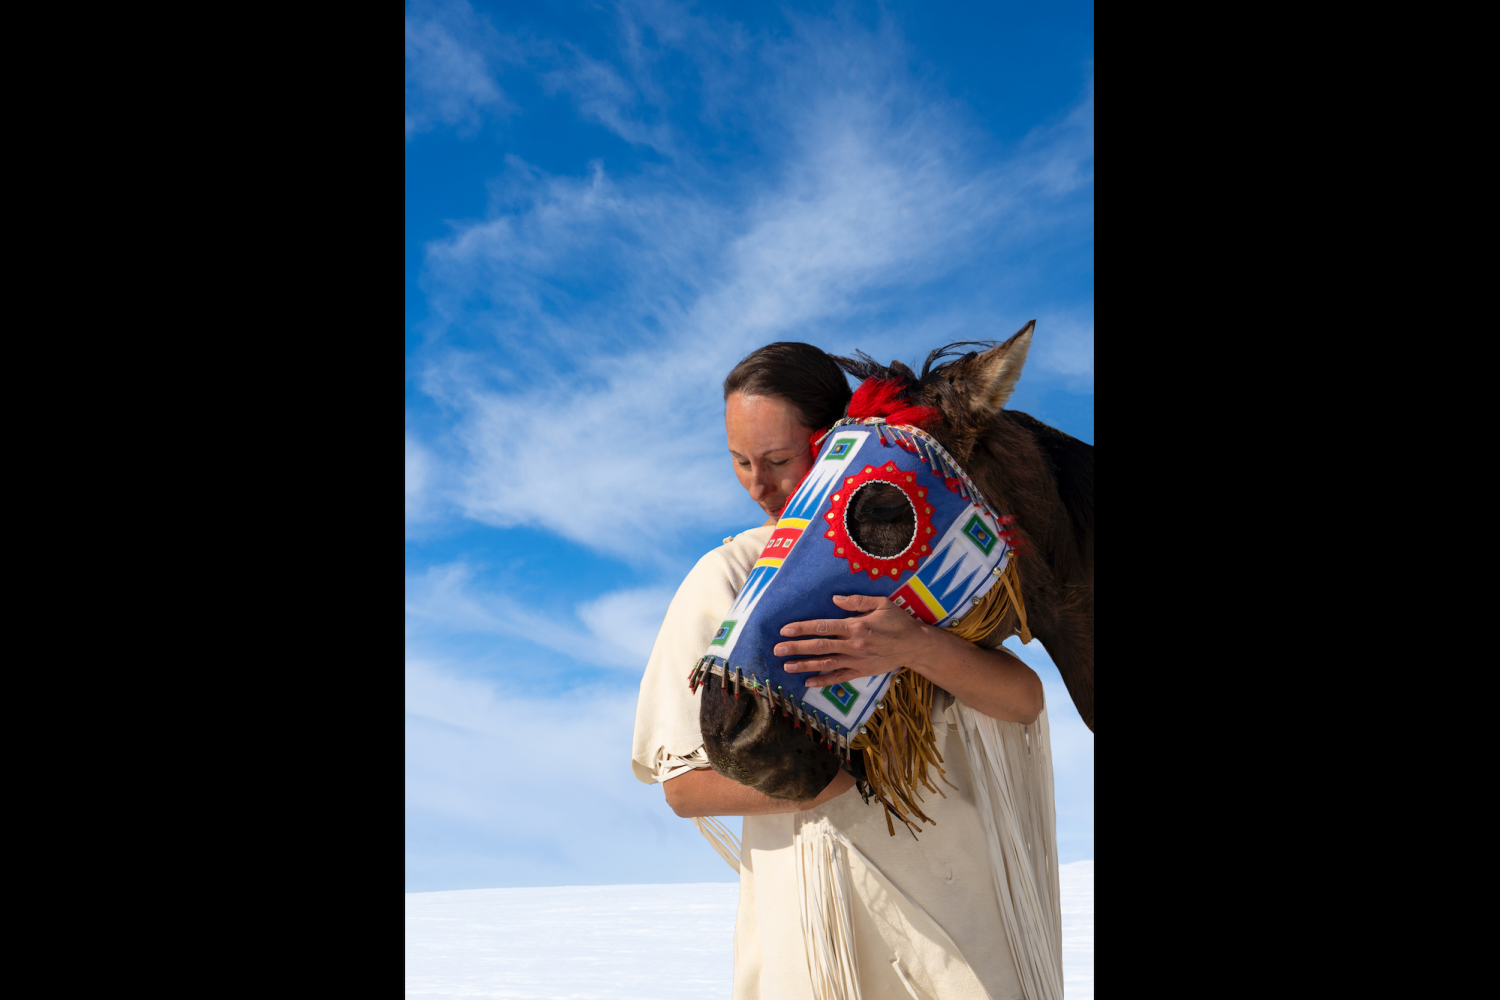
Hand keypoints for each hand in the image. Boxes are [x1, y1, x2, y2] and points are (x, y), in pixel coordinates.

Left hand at [772, 594, 933, 686]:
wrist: (915, 645)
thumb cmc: (898, 621)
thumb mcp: (881, 603)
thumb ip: (857, 601)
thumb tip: (834, 598)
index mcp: (855, 626)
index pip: (823, 627)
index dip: (802, 628)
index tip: (785, 629)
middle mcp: (852, 645)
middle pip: (819, 647)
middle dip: (796, 648)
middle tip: (777, 649)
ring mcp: (856, 661)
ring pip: (825, 664)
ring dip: (804, 665)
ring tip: (785, 666)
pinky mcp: (861, 671)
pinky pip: (839, 677)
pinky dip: (823, 681)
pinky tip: (808, 682)